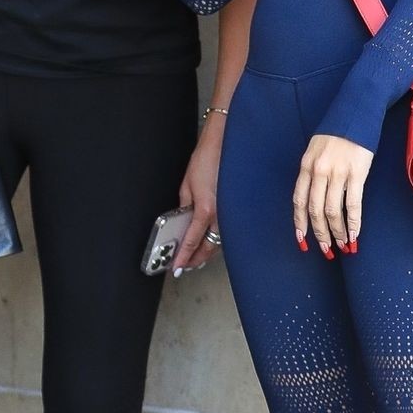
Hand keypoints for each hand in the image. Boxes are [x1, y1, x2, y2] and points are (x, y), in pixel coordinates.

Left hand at [171, 124, 224, 274]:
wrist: (228, 145)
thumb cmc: (207, 160)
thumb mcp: (187, 184)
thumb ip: (185, 206)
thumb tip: (183, 220)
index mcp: (205, 209)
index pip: (191, 241)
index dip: (183, 257)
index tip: (176, 267)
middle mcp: (221, 215)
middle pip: (209, 247)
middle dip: (196, 259)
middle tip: (185, 266)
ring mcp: (231, 212)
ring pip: (220, 241)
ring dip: (207, 251)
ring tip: (195, 256)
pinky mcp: (237, 208)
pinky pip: (226, 230)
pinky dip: (217, 238)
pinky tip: (211, 240)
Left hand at [292, 134, 373, 255]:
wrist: (356, 111)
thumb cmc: (337, 132)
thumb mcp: (316, 150)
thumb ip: (312, 171)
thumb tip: (314, 196)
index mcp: (306, 166)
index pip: (298, 201)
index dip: (299, 224)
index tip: (302, 241)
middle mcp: (318, 171)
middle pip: (315, 210)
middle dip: (319, 234)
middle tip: (325, 250)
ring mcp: (337, 173)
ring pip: (332, 211)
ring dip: (336, 232)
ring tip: (342, 246)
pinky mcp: (357, 173)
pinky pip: (353, 204)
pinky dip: (353, 223)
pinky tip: (354, 234)